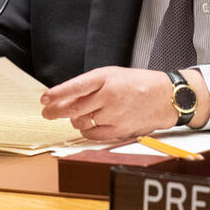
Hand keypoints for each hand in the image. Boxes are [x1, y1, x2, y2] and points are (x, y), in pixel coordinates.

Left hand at [39, 66, 209, 140]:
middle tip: (47, 112)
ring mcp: (114, 114)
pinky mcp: (119, 130)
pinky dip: (87, 131)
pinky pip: (93, 134)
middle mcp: (109, 96)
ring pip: (82, 122)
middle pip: (74, 108)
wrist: (164, 98)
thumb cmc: (138, 84)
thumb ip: (91, 85)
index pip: (75, 87)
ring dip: (75, 120)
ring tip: (79, 115)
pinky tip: (89, 125)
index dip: (57, 94)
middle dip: (56, 111)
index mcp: (106, 77)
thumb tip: (66, 97)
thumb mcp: (113, 75)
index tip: (44, 98)